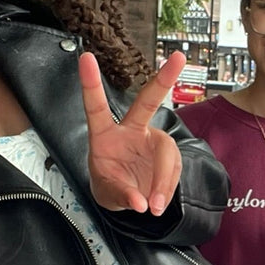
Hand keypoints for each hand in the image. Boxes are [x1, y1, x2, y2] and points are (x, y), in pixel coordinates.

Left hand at [80, 51, 184, 213]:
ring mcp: (152, 140)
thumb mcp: (106, 192)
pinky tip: (156, 203)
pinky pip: (173, 171)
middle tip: (179, 57)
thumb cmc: (110, 185)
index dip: (91, 83)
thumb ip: (121, 195)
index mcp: (105, 134)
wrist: (128, 197)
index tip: (86, 57)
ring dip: (162, 181)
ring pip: (166, 153)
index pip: (96, 107)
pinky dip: (166, 190)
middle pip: (148, 102)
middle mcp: (131, 130)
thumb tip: (140, 202)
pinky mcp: (168, 155)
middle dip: (164, 79)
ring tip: (153, 207)